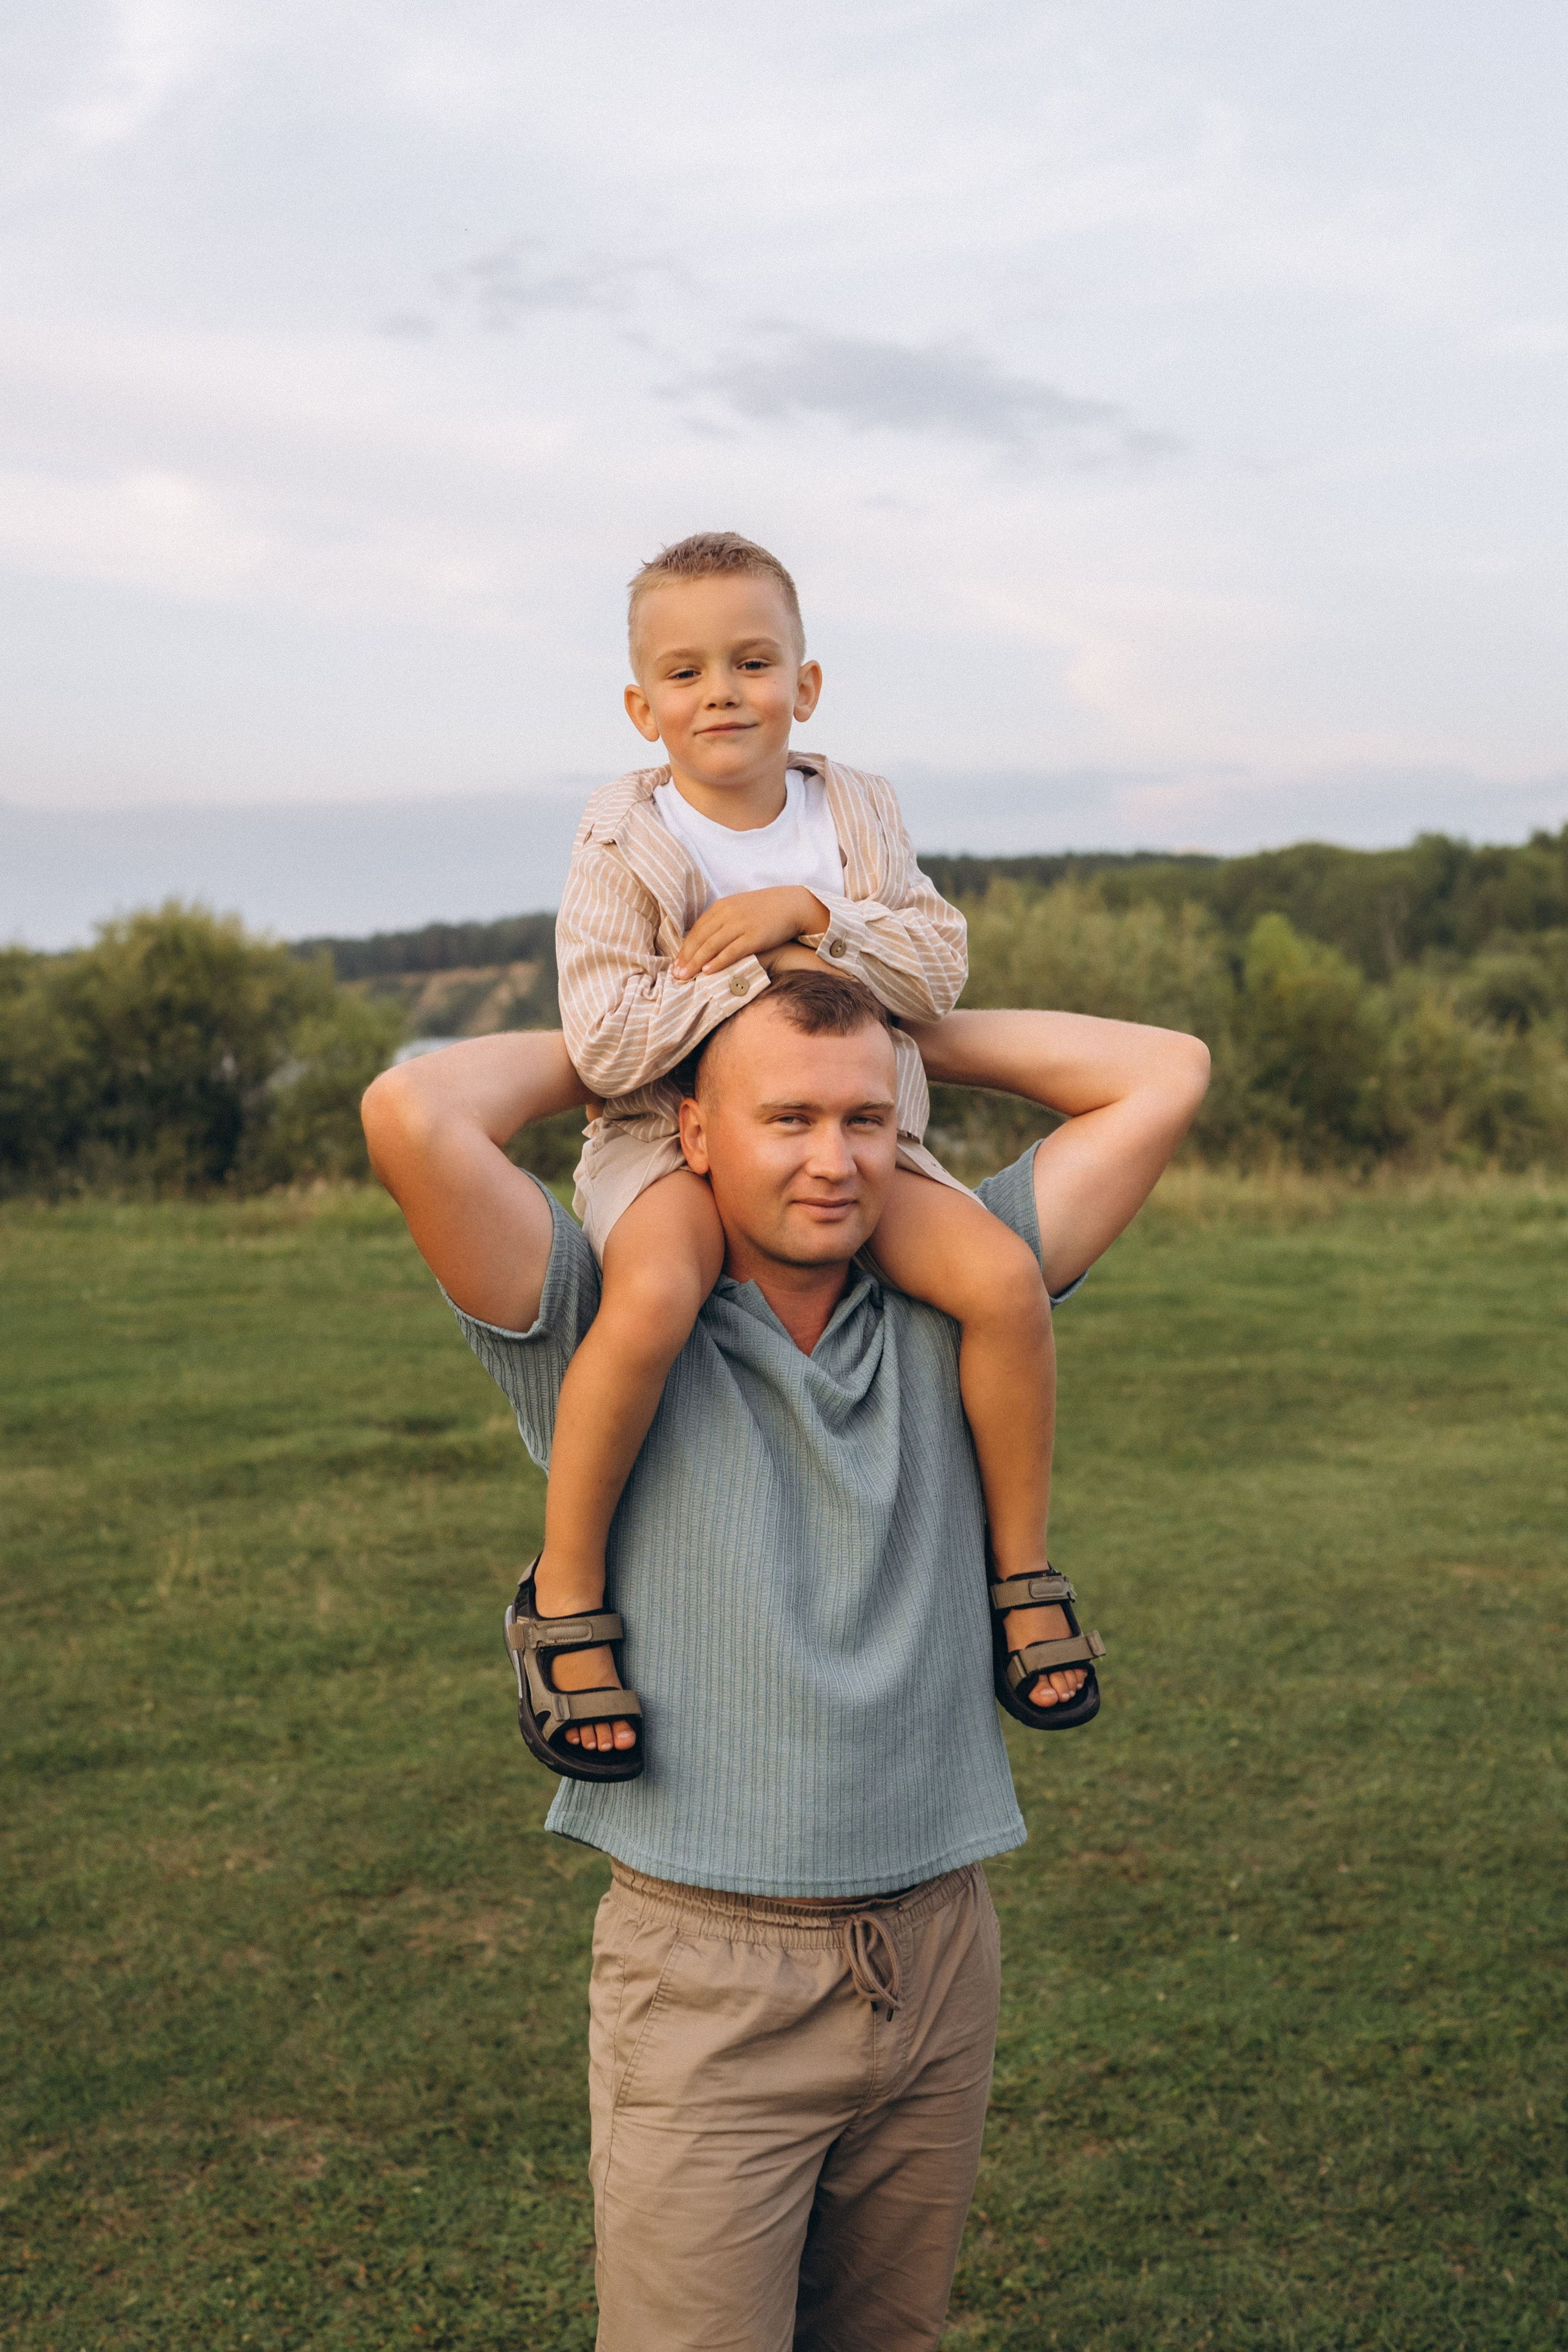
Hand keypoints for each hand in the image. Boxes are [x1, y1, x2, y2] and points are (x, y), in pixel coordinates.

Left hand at [673, 887, 828, 978]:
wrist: (793, 904)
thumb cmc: (765, 910)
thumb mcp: (739, 908)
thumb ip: (722, 921)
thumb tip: (706, 942)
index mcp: (721, 906)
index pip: (697, 929)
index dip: (685, 948)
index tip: (675, 963)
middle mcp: (728, 913)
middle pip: (700, 938)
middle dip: (686, 958)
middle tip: (676, 975)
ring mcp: (741, 924)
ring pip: (711, 946)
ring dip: (696, 963)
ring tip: (685, 977)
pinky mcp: (754, 936)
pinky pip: (731, 951)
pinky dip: (717, 962)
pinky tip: (707, 972)